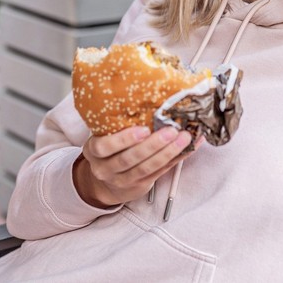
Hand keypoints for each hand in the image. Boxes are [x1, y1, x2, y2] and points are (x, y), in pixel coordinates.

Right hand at [73, 126, 196, 207]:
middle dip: (153, 145)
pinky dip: (175, 160)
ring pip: (146, 168)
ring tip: (184, 138)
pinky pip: (159, 173)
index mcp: (94, 151)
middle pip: (129, 158)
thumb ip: (117, 124)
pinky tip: (188, 148)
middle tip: (171, 130)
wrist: (105, 183)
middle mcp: (105, 168)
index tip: (143, 129)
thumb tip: (149, 96)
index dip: (124, 139)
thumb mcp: (104, 137)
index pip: (104, 146)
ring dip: (168, 152)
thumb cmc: (109, 150)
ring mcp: (122, 180)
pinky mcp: (139, 187)